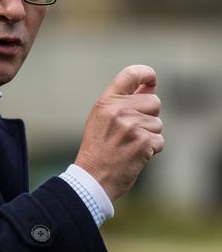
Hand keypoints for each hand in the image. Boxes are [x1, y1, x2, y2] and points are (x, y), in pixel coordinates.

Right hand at [75, 65, 163, 201]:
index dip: (145, 73)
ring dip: (149, 135)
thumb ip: (123, 101)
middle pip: (153, 102)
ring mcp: (131, 126)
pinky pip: (159, 140)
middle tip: (130, 131)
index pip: (130, 74)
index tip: (151, 80)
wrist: (92, 177)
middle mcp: (118, 110)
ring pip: (158, 123)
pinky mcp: (144, 142)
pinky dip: (151, 149)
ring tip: (128, 145)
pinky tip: (134, 155)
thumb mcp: (101, 119)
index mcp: (105, 102)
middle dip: (148, 116)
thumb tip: (150, 87)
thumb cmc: (98, 149)